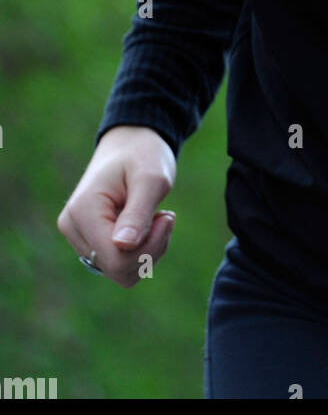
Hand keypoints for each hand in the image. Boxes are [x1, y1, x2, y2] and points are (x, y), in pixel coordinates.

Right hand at [57, 125, 176, 288]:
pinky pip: (119, 265)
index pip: (116, 259)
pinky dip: (140, 251)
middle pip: (118, 270)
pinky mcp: (90, 241)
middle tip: (165, 218)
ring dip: (147, 251)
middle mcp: (73, 228)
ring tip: (155, 219)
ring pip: (120, 271)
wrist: (131, 143)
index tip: (167, 218)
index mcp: (83, 211)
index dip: (150, 248)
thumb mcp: (150, 178)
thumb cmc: (143, 155)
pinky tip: (146, 225)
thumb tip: (123, 246)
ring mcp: (78, 236)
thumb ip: (138, 212)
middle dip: (150, 250)